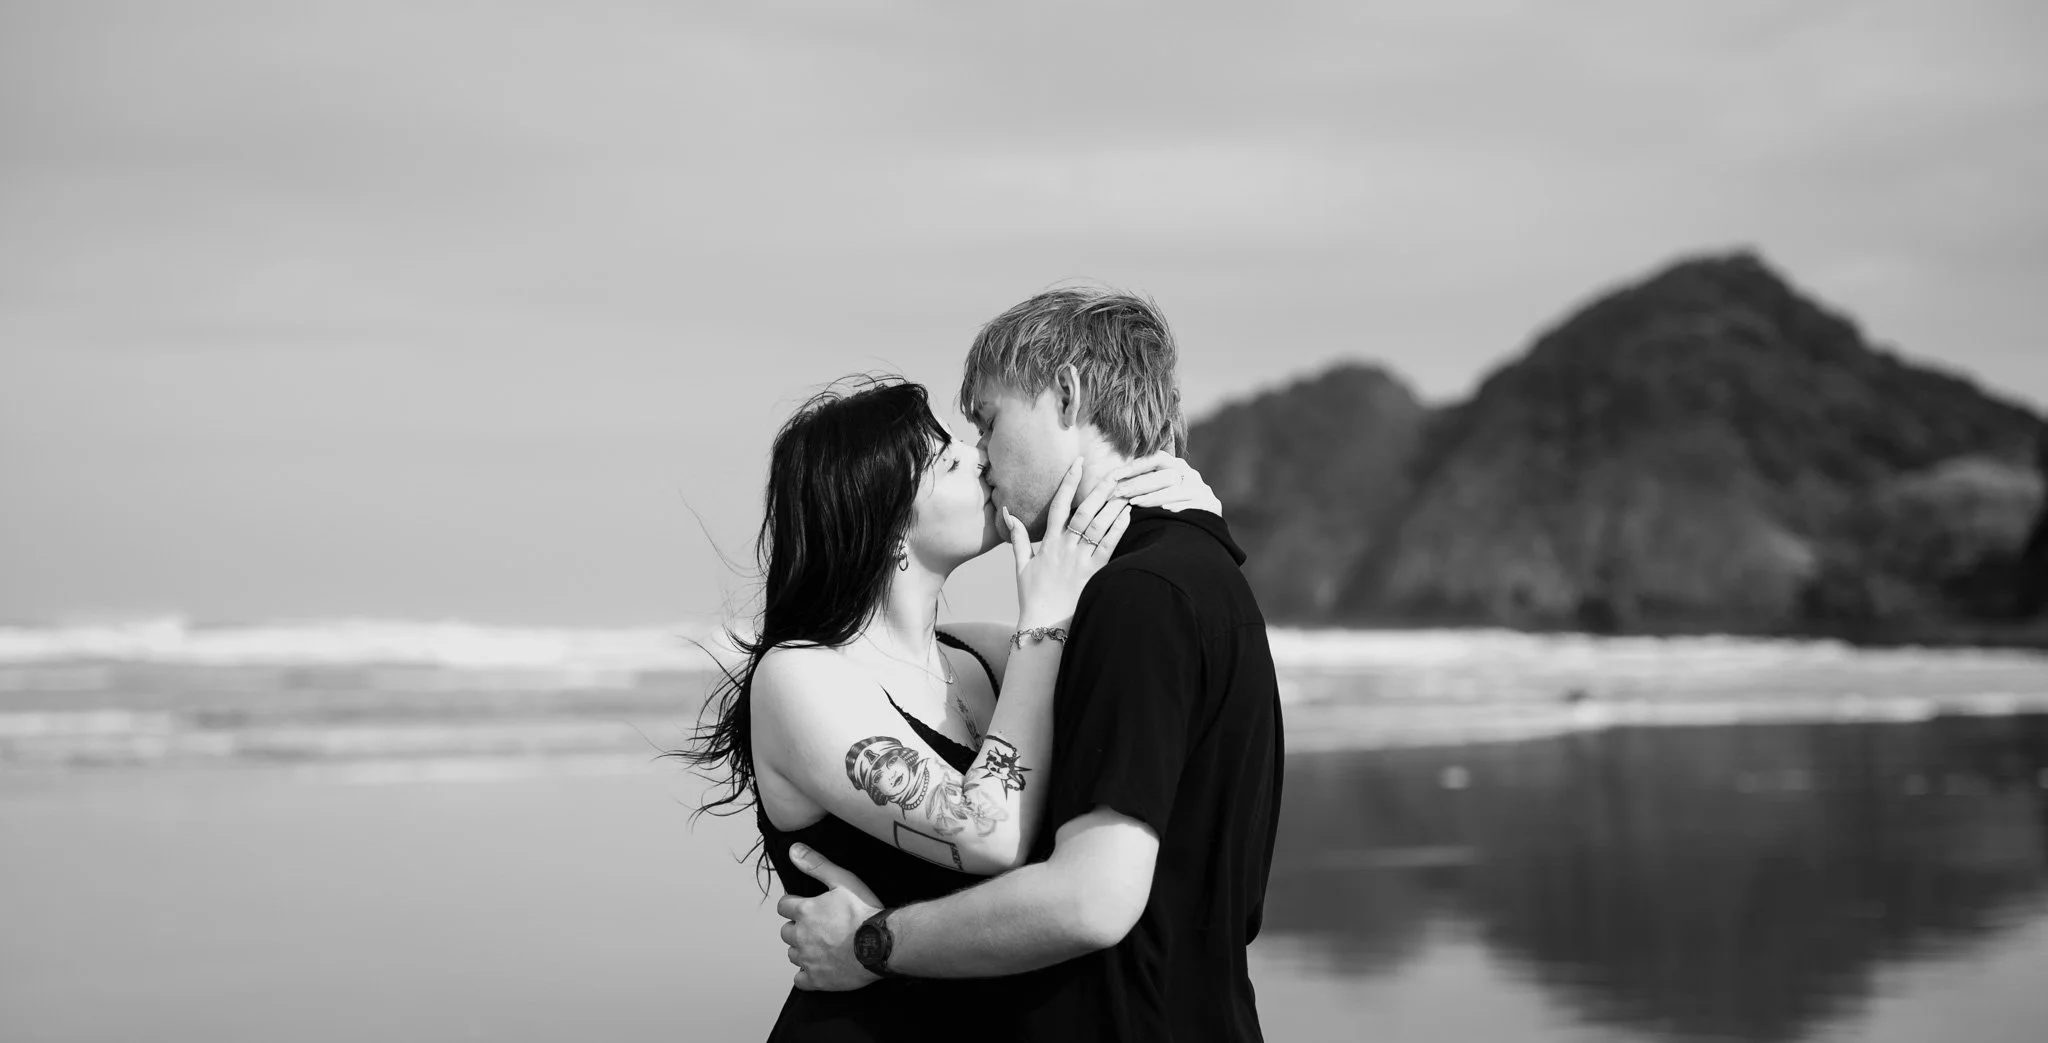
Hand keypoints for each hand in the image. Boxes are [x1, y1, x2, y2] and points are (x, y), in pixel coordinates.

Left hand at [778, 843, 883, 990]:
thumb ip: (816, 865)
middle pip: (786, 932)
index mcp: (805, 911)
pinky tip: (820, 968)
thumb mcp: (843, 881)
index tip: (805, 907)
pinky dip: (807, 974)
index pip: (784, 907)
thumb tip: (794, 850)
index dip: (793, 905)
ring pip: (792, 954)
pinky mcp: (817, 980)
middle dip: (797, 928)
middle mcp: (801, 936)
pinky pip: (800, 980)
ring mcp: (808, 960)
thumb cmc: (864, 912)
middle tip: (817, 927)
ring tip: (822, 946)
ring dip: (802, 950)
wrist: (882, 944)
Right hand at [1002, 458, 1133, 629]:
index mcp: (1048, 543)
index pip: (1059, 505)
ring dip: (1113, 506)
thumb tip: (1007, 513)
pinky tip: (1127, 514)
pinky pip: (1108, 546)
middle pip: (1083, 511)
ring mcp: (1080, 559)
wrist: (1044, 624)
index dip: (1068, 482)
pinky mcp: (1093, 573)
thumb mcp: (1021, 565)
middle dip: (1099, 489)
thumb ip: (1017, 537)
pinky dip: (1118, 529)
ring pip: (1098, 526)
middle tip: (1113, 471)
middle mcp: (1065, 547)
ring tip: (1126, 489)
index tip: (1078, 464)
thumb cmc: (1032, 596)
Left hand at [1106, 453, 1221, 515]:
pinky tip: (1164, 510)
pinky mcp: (1209, 504)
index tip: (1114, 475)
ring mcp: (1200, 488)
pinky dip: (1176, 505)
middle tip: (1120, 493)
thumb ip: (1140, 483)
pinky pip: (1191, 502)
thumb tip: (1110, 478)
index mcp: (1176, 466)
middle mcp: (1189, 474)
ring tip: (1135, 503)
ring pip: (1175, 488)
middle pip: (1164, 473)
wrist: (1201, 529)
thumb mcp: (1156, 492)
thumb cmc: (1170, 508)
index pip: (1156, 458)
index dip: (1136, 465)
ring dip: (1153, 496)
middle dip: (1139, 483)